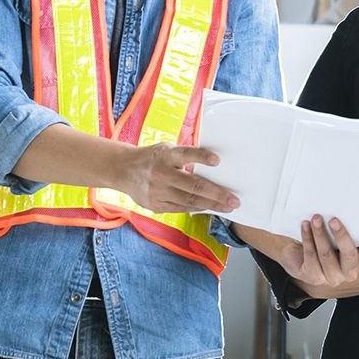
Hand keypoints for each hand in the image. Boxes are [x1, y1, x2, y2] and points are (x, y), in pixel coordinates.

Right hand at [117, 142, 238, 213]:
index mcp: (166, 156)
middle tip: (234, 200)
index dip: (201, 157)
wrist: (123, 170)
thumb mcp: (167, 150)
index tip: (217, 160)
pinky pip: (181, 208)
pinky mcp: (155, 205)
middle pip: (193, 185)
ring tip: (228, 207)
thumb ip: (186, 157)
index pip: (186, 154)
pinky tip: (210, 208)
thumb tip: (214, 166)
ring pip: (189, 201)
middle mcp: (161, 174)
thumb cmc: (154, 158)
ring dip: (211, 205)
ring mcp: (157, 191)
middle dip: (216, 194)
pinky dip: (197, 208)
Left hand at [282, 217, 358, 298]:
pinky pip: (310, 255)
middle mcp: (352, 275)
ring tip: (317, 218)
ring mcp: (332, 278)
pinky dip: (308, 238)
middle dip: (343, 237)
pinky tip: (306, 225)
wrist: (308, 273)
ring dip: (320, 233)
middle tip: (335, 220)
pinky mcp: (312, 276)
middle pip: (352, 256)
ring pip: (326, 254)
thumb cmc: (340, 258)